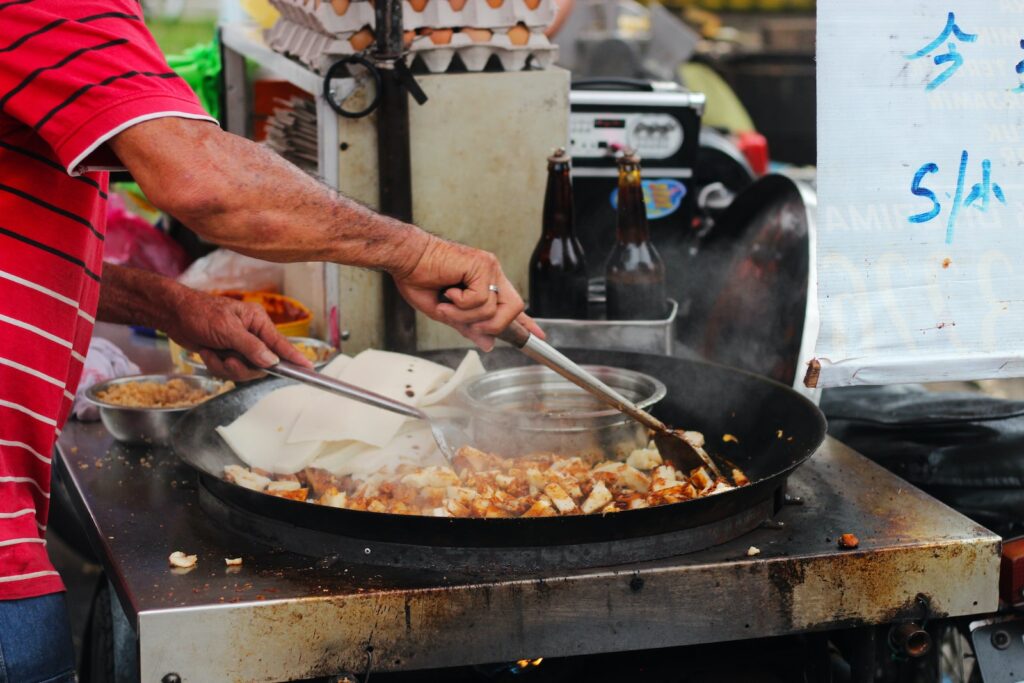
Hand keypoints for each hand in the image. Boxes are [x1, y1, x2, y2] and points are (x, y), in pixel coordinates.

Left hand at [164, 288, 312, 380]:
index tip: (309, 369)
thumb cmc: (200, 313)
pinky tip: (206, 352)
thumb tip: (271, 361)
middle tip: (230, 360)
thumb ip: (251, 347)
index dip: (294, 357)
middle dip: (242, 366)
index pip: (280, 344)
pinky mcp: (226, 354)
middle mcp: (252, 334)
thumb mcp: (227, 329)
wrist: (173, 315)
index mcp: (258, 322)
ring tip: (212, 352)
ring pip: (244, 370)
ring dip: (225, 366)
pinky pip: (229, 370)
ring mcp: (239, 346)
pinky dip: (215, 365)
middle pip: (262, 363)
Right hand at [391, 235, 543, 350]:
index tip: (540, 335)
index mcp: (484, 283)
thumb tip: (489, 343)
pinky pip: (480, 299)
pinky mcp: (482, 265)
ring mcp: (489, 268)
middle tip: (468, 324)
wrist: (405, 258)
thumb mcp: (446, 313)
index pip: (511, 306)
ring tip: (447, 303)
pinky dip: (460, 303)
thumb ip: (469, 326)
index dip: (526, 323)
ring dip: (465, 315)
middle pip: (513, 309)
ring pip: (493, 309)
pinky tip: (448, 291)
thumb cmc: (419, 278)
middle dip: (493, 325)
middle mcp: (491, 274)